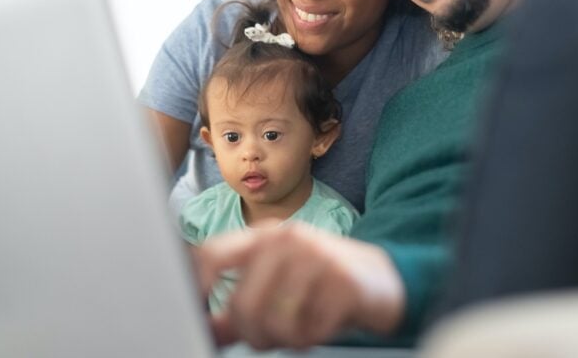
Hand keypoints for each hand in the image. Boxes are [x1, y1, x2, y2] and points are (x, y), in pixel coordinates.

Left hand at [194, 222, 404, 349]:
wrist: (384, 277)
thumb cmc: (323, 281)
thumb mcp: (279, 283)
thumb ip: (240, 304)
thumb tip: (204, 328)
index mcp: (264, 237)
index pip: (212, 255)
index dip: (195, 287)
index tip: (193, 315)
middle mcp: (287, 241)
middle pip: (242, 304)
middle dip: (251, 334)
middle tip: (268, 338)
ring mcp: (316, 259)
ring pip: (274, 322)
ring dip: (284, 339)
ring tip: (299, 329)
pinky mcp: (343, 284)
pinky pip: (309, 331)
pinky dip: (312, 339)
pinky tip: (323, 325)